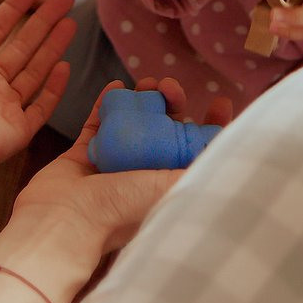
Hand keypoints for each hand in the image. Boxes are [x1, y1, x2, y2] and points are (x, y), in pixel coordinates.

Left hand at [0, 0, 75, 171]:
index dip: (15, 7)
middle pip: (22, 47)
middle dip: (44, 21)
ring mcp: (3, 109)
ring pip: (36, 72)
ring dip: (54, 47)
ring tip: (72, 22)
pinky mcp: (16, 131)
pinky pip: (41, 107)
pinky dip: (55, 89)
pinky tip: (65, 66)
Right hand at [12, 77, 224, 256]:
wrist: (65, 219)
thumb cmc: (122, 208)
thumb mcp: (173, 187)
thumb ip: (201, 168)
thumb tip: (238, 153)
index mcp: (167, 187)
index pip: (198, 152)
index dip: (211, 127)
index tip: (218, 102)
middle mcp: (142, 177)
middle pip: (165, 131)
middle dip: (174, 104)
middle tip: (171, 88)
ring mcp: (111, 166)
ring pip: (132, 124)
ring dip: (142, 99)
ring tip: (146, 83)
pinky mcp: (82, 157)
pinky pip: (96, 124)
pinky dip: (106, 104)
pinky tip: (115, 86)